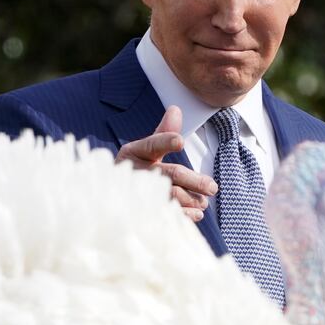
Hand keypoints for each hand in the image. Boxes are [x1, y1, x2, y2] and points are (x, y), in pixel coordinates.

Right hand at [117, 105, 216, 221]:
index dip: (165, 141)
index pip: (152, 144)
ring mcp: (135, 193)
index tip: (180, 140)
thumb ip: (164, 133)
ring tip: (203, 202)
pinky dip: (184, 215)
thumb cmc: (137, 169)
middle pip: (168, 174)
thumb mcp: (146, 149)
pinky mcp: (140, 212)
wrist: (112, 198)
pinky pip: (166, 213)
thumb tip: (176, 109)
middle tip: (212, 187)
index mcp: (134, 152)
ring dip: (191, 199)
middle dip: (193, 180)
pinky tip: (196, 214)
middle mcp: (133, 172)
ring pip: (169, 195)